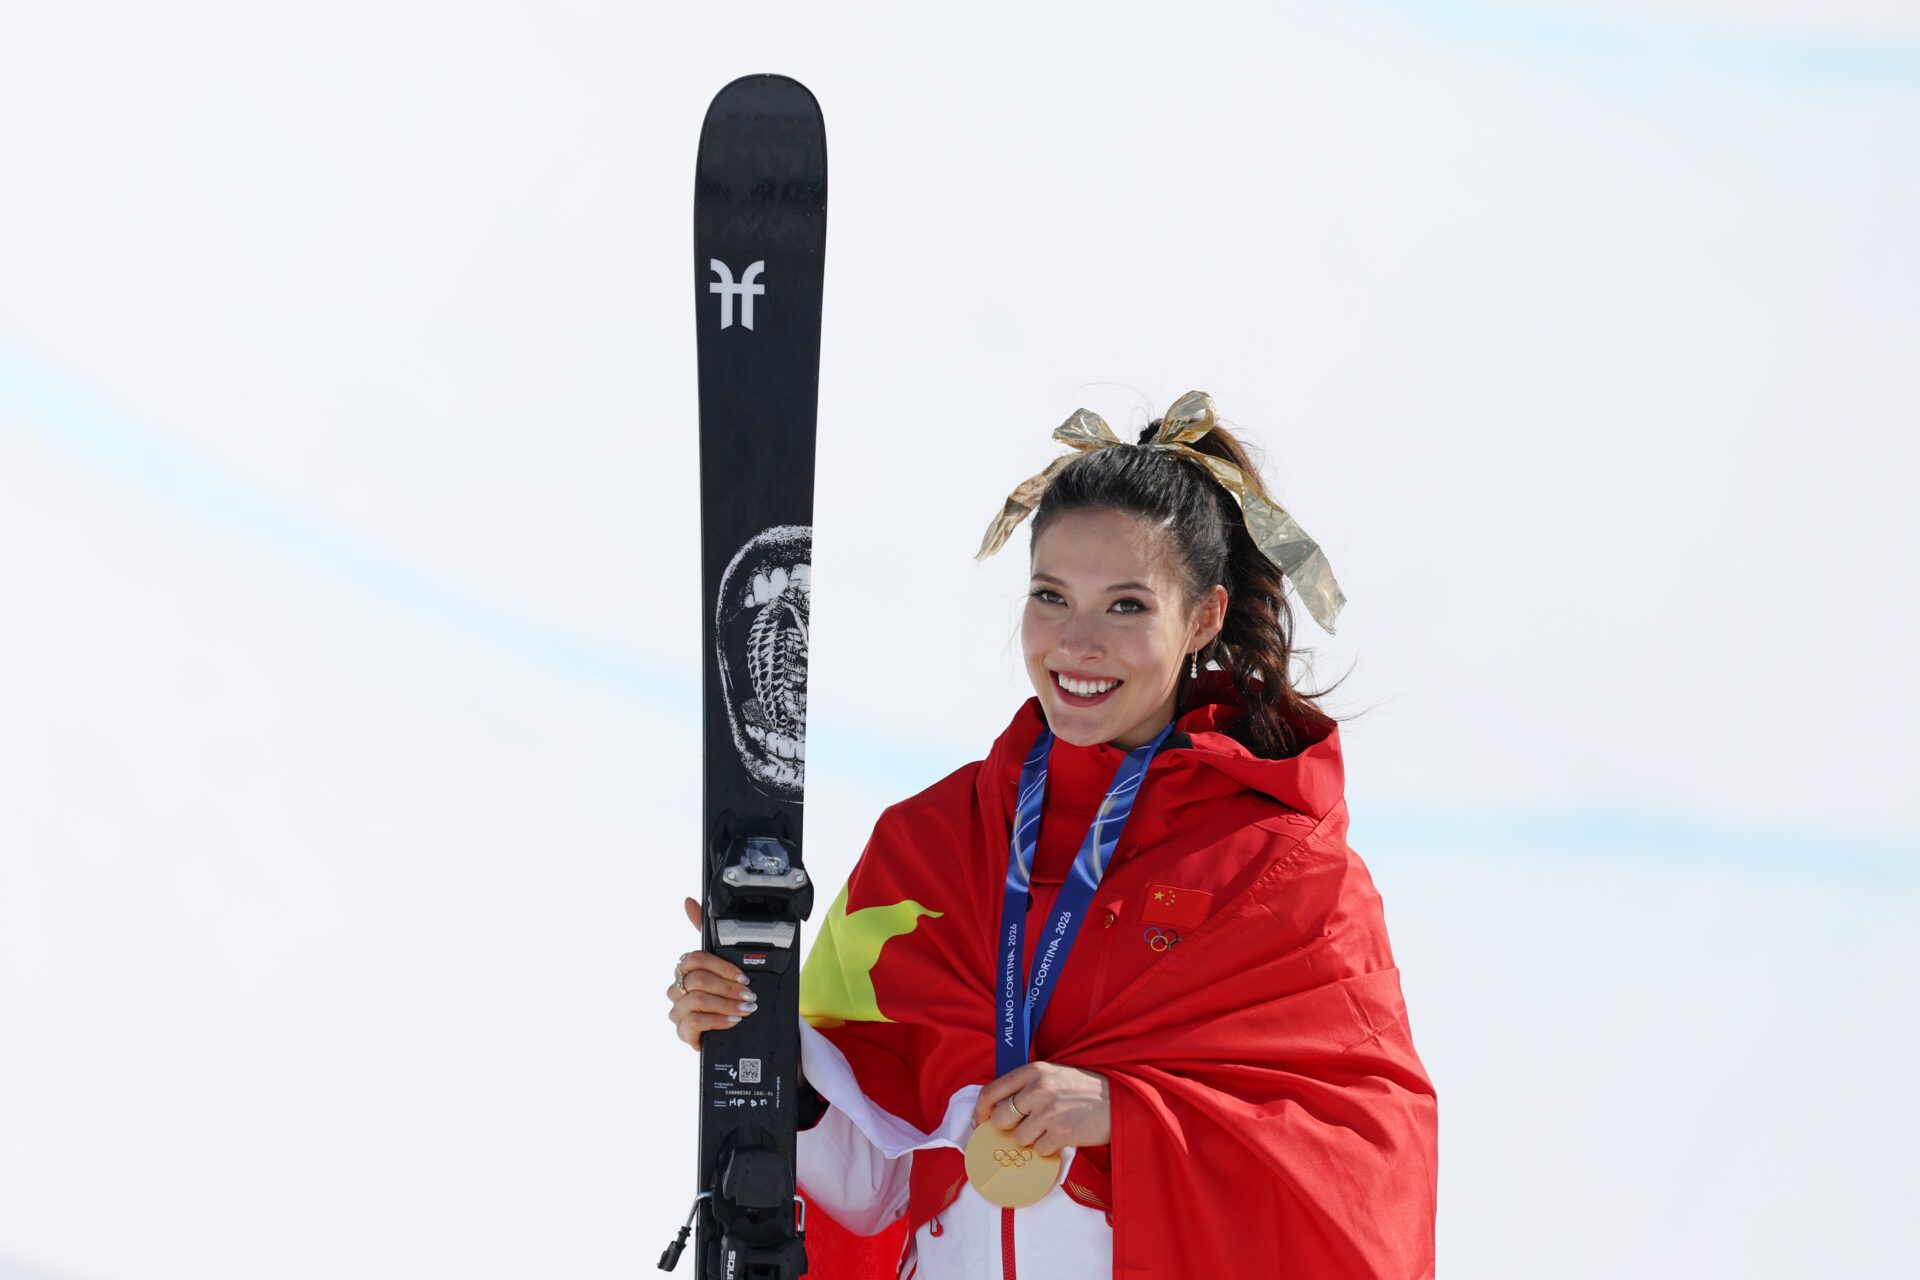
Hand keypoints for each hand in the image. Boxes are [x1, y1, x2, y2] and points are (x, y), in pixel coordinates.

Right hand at [664, 896, 757, 1049]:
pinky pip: (693, 1022)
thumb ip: (708, 932)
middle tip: (749, 993)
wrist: (737, 1027)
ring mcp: (678, 1011)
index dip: (721, 967)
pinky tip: (733, 1021)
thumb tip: (689, 901)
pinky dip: (717, 1021)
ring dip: (726, 1004)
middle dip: (728, 987)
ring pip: (696, 1001)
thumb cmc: (727, 992)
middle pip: (697, 980)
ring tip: (746, 1008)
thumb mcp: (725, 963)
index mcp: (685, 968)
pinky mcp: (682, 1032)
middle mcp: (677, 988)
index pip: (694, 958)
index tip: (743, 975)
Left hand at [971, 1061, 1109, 1156]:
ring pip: (1019, 1138)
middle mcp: (1038, 1089)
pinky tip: (1062, 1136)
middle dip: (1008, 1128)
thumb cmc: (1085, 1089)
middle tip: (1024, 1127)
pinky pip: (1039, 1150)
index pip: (991, 1091)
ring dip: (1032, 1139)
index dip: (980, 1111)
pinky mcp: (1061, 1134)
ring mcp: (1048, 1112)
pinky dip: (1048, 1148)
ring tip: (1051, 1128)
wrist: (1119, 1100)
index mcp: (1033, 1071)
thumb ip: (1027, 1086)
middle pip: (1000, 1119)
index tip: (980, 1122)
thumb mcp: (1054, 1074)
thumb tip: (998, 1111)